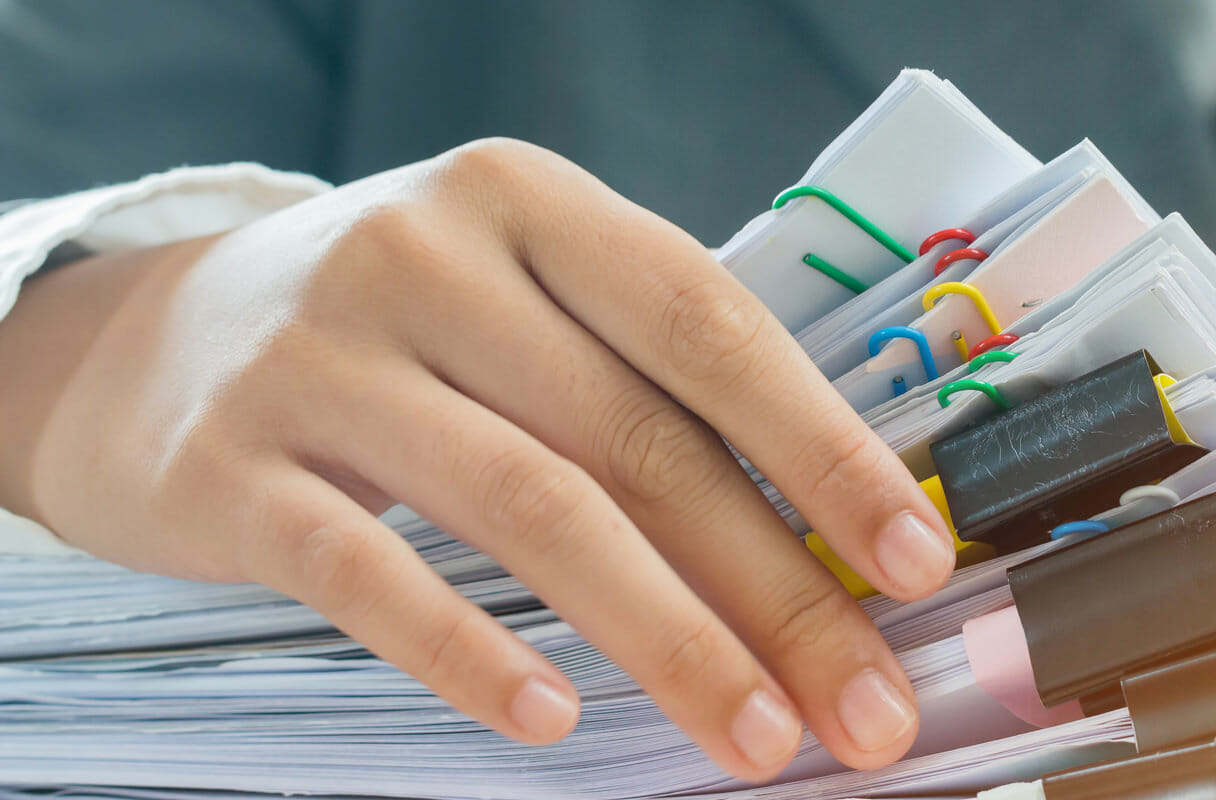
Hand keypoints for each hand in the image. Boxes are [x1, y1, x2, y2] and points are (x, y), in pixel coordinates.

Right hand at [0, 139, 954, 777]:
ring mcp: (322, 358)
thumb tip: (827, 537)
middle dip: (774, 587)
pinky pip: (369, 574)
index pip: (708, 325)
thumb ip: (643, 383)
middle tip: (863, 703)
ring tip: (751, 736)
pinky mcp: (232, 467)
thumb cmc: (398, 334)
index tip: (915, 560)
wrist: (145, 345)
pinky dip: (470, 653)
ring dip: (664, 637)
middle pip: (640, 438)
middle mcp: (429, 258)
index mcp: (530, 204)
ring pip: (531, 509)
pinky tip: (551, 721)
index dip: (825, 446)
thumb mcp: (516, 298)